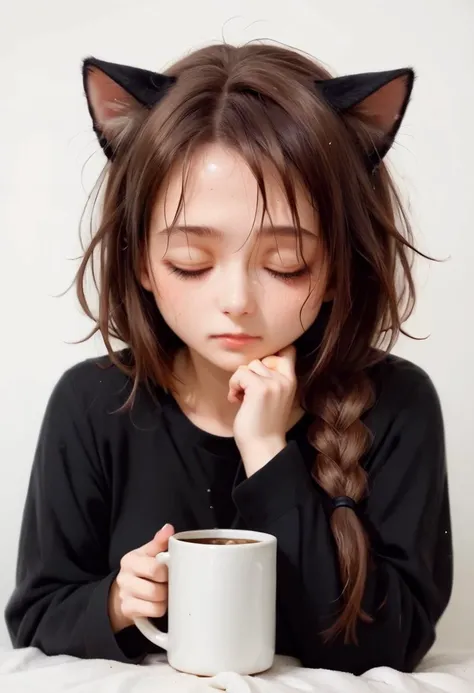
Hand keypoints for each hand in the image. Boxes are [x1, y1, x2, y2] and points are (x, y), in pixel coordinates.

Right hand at [108, 524, 174, 632]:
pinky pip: (154, 611)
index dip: (168, 571)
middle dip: (168, 586)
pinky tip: (158, 602)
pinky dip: (160, 608)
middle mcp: (124, 578)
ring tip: (165, 591)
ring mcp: (124, 595)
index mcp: (130, 560)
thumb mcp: (149, 553)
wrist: (124, 590)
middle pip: (156, 588)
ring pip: (157, 601)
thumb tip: (168, 528)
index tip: (172, 568)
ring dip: (166, 598)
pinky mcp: (127, 610)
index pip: (155, 568)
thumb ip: (159, 541)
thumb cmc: (142, 568)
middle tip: (170, 581)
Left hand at [228, 345, 297, 474]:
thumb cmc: (264, 424)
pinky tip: (236, 400)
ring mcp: (274, 382)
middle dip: (249, 374)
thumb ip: (271, 378)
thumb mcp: (274, 396)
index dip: (270, 355)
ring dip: (239, 380)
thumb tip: (253, 362)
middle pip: (260, 359)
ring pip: (248, 365)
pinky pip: (239, 374)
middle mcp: (285, 379)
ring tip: (242, 397)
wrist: (263, 446)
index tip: (259, 374)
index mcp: (291, 380)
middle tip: (247, 392)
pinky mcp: (260, 388)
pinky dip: (233, 386)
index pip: (288, 350)